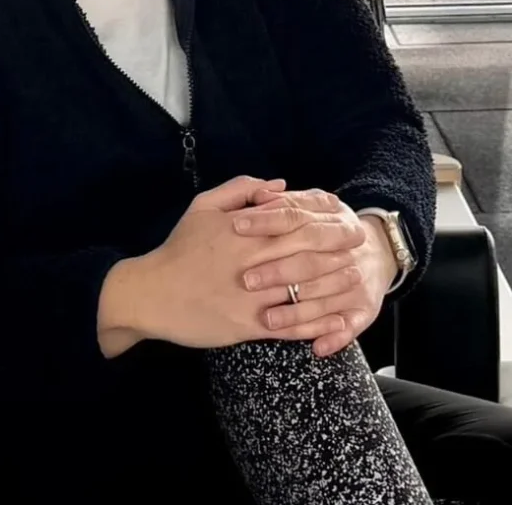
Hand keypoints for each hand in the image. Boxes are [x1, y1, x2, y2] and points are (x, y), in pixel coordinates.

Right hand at [125, 177, 353, 350]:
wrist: (150, 293)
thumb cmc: (179, 248)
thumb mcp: (203, 206)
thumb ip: (242, 191)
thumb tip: (279, 186)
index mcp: (246, 231)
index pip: (296, 222)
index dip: (326, 221)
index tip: (347, 220)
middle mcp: (253, 261)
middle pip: (307, 252)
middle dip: (338, 248)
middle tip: (361, 246)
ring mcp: (252, 295)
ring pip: (303, 289)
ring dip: (335, 284)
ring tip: (356, 279)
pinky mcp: (247, 324)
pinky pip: (290, 325)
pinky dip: (317, 324)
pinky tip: (337, 321)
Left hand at [235, 188, 398, 356]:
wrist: (379, 251)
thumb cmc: (330, 229)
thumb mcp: (315, 206)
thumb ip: (287, 201)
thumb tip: (261, 193)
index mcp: (333, 220)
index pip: (295, 216)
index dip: (266, 220)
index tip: (237, 226)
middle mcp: (346, 251)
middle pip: (310, 260)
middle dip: (278, 271)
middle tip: (247, 280)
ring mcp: (356, 282)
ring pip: (326, 298)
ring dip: (297, 312)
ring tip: (267, 319)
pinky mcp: (364, 309)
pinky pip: (348, 325)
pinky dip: (333, 336)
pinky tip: (316, 347)